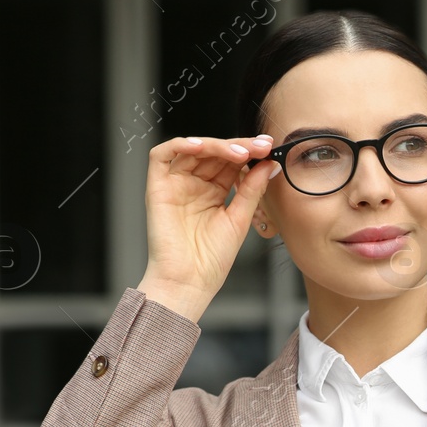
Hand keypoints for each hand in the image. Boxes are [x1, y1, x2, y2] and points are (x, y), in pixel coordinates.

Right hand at [137, 134, 281, 321]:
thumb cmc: (212, 259)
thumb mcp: (239, 219)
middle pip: (214, 153)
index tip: (269, 148)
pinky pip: (162, 155)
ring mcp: (175, 184)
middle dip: (238, 146)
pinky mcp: (157, 186)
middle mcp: (194, 185)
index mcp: (214, 193)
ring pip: (193, 149)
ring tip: (241, 152)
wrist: (190, 281)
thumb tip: (269, 164)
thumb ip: (252, 190)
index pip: (231, 163)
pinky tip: (202, 147)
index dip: (249, 153)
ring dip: (217, 146)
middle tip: (261, 146)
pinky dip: (181, 145)